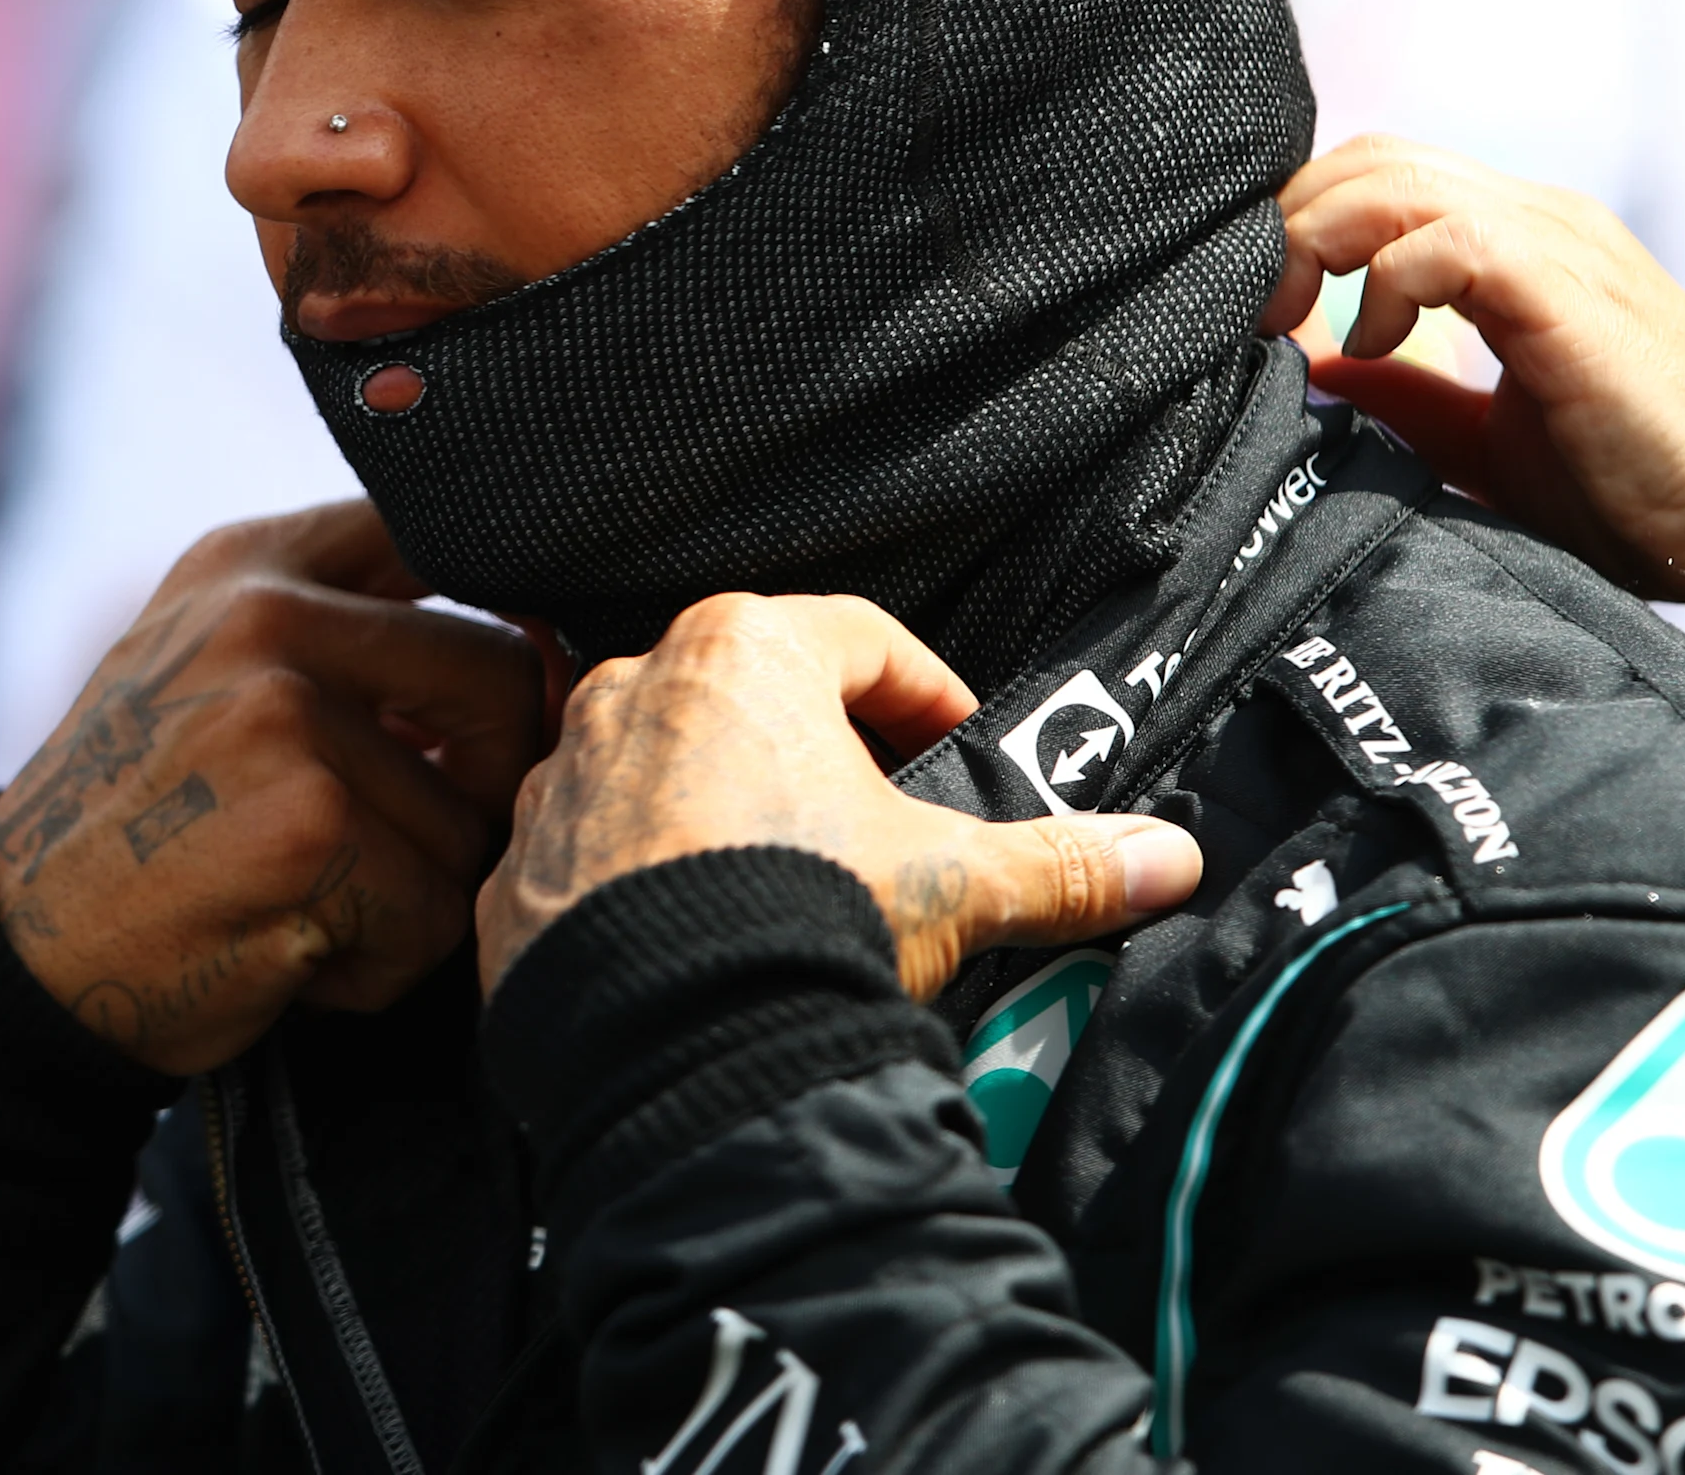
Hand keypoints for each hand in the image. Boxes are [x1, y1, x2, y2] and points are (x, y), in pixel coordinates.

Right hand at [0, 501, 548, 1073]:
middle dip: (484, 783)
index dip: (506, 624)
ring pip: (472, 820)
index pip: (440, 539)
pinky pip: (435, 912)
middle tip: (404, 846)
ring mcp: (285, 713)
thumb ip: (345, 630)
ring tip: (305, 900)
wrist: (23, 950)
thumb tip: (550, 648)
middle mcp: (264, 616)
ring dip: (410, 895)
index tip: (488, 703)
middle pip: (500, 676)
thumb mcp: (208, 672)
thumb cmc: (141, 822)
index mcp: (248, 564)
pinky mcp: (309, 823)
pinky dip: (379, 965)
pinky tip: (292, 952)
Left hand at [478, 595, 1200, 1000]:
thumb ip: (1063, 862)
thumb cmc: (805, 921)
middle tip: (875, 823)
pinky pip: (590, 855)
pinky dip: (640, 884)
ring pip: (658, 771)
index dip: (926, 694)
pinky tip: (695, 940)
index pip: (860, 638)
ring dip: (718, 813)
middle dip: (816, 752)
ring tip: (784, 890)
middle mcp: (629, 692)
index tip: (956, 748)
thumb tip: (1170, 857)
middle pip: (749, 698)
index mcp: (739, 652)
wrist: (669, 1047)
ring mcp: (557, 778)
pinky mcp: (513, 870)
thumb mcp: (955, 885)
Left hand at [1264, 135, 1684, 614]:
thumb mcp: (1486, 439)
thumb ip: (1411, 397)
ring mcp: (1560, 247)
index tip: (1259, 307)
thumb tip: (1319, 371)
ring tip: (1296, 319)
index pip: (1382, 177)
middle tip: (1260, 309)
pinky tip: (1379, 339)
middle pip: (1375, 158)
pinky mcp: (1572, 292)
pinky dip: (1390, 275)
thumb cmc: (1635, 489)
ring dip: (1321, 238)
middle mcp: (1538, 223)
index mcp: (1517, 246)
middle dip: (1292, 220)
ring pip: (1400, 179)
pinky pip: (1456, 236)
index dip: (1301, 223)